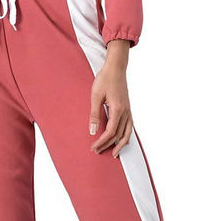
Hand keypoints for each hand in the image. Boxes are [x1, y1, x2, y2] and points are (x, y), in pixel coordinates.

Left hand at [89, 40, 132, 156]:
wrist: (116, 68)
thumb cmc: (105, 79)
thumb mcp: (96, 96)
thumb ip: (94, 115)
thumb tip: (92, 131)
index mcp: (117, 110)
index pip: (110, 132)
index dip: (102, 141)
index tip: (93, 147)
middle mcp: (125, 112)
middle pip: (119, 134)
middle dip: (108, 145)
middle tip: (98, 151)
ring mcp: (128, 110)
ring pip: (128, 132)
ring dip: (121, 143)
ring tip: (115, 153)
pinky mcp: (128, 108)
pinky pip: (130, 126)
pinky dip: (126, 135)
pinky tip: (122, 139)